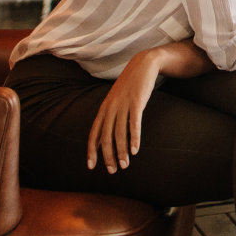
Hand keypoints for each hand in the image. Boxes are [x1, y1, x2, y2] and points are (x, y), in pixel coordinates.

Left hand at [87, 49, 160, 173]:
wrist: (143, 64)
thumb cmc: (130, 84)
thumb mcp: (116, 99)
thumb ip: (111, 114)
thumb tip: (107, 132)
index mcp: (103, 109)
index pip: (93, 134)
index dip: (91, 151)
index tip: (92, 166)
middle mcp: (110, 108)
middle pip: (106, 137)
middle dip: (108, 156)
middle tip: (113, 170)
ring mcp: (123, 105)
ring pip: (119, 133)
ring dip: (122, 151)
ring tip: (125, 165)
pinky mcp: (136, 102)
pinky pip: (134, 124)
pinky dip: (134, 138)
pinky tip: (135, 150)